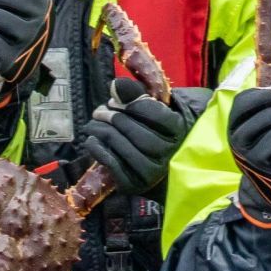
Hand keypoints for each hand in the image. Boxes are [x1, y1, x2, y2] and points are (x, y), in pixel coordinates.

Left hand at [78, 79, 199, 192]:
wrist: (155, 163)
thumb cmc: (152, 129)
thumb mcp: (151, 107)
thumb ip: (135, 93)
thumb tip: (114, 86)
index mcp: (179, 130)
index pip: (157, 116)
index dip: (133, 105)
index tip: (115, 100)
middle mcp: (170, 154)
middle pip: (140, 135)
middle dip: (115, 120)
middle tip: (99, 111)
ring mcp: (154, 172)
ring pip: (127, 150)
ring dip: (104, 134)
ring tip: (92, 124)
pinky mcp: (137, 185)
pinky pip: (115, 167)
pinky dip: (100, 152)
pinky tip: (91, 140)